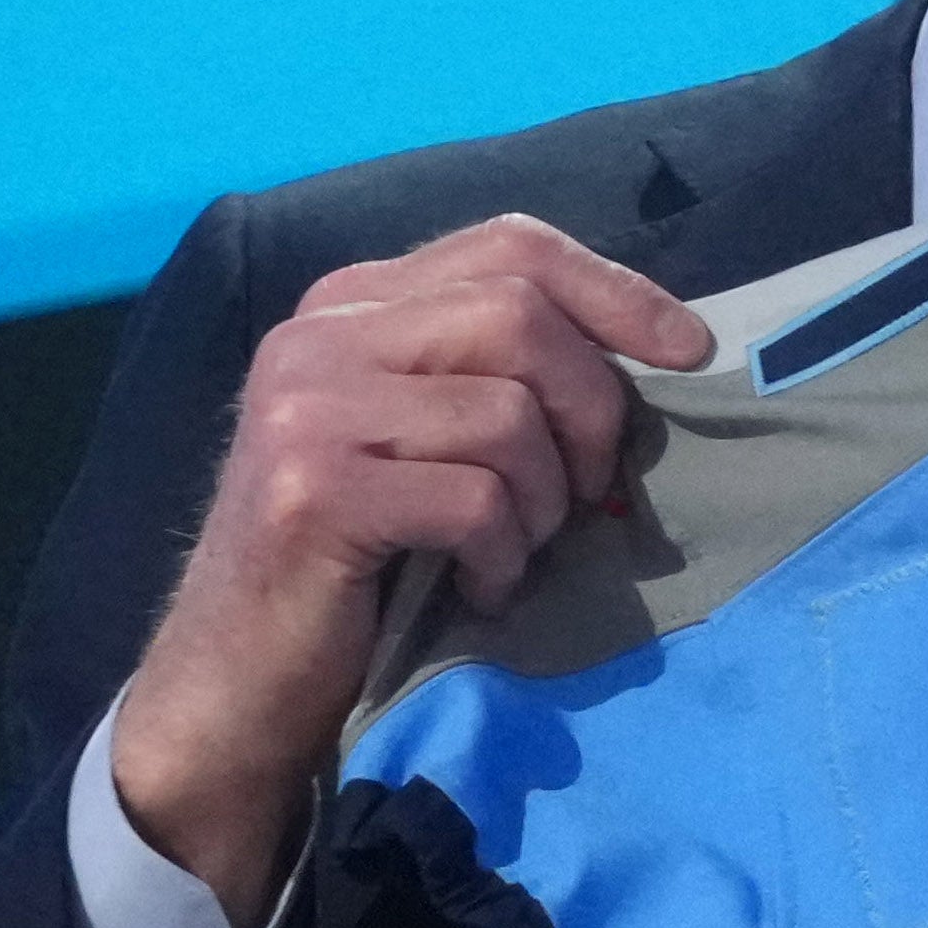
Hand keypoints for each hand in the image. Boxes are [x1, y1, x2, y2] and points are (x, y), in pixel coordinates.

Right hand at [109, 213, 715, 919]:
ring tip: (513, 550)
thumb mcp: (422, 439)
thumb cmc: (357, 562)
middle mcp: (320, 334)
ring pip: (507, 414)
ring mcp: (308, 407)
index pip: (509, 246)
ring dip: (544, 502)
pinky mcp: (314, 491)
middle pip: (520, 317)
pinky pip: (474, 500)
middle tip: (586, 491)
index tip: (690, 351)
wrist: (237, 681)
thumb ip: (492, 372)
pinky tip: (479, 588)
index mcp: (353, 302)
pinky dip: (502, 556)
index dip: (615, 291)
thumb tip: (654, 347)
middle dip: (589, 410)